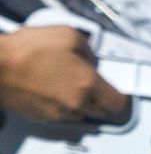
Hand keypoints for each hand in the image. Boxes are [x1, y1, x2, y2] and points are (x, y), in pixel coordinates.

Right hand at [0, 25, 128, 124]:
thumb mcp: (68, 35)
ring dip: (82, 105)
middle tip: (93, 87)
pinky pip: (60, 117)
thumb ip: (88, 49)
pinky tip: (52, 92)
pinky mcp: (40, 118)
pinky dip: (62, 108)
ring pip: (81, 116)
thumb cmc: (28, 49)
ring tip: (69, 88)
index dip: (119, 97)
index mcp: (87, 84)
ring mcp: (57, 113)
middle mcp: (76, 103)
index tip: (115, 90)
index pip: (117, 103)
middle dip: (101, 101)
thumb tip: (91, 61)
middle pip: (101, 112)